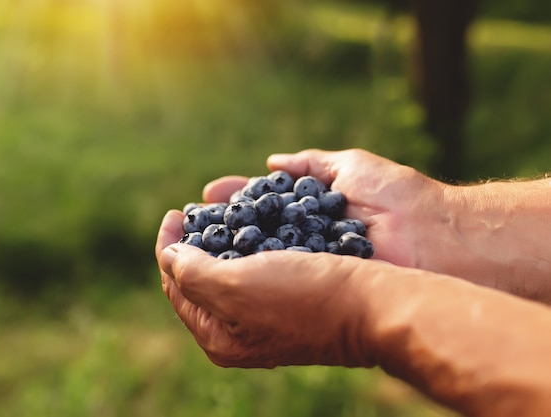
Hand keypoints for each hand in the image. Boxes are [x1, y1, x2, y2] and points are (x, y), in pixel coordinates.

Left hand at [155, 210, 375, 368]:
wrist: (373, 305)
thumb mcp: (237, 285)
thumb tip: (169, 255)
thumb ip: (191, 272)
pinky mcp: (288, 304)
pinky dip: (246, 247)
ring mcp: (264, 321)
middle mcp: (237, 334)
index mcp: (218, 336)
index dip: (167, 245)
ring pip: (227, 274)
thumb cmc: (306, 295)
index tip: (174, 212)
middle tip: (191, 213)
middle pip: (198, 283)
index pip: (175, 286)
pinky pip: (255, 271)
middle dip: (190, 245)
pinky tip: (250, 227)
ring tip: (216, 214)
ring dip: (217, 243)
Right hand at [204, 148, 550, 302]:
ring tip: (188, 241)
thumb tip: (271, 162)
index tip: (207, 194)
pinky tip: (217, 269)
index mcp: (309, 212)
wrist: (432, 238)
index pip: (259, 205)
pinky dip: (244, 276)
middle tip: (184, 221)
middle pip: (249, 234)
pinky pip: (271, 282)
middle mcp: (303, 242)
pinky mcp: (313, 289)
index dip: (232, 200)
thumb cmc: (396, 198)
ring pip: (253, 260)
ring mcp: (307, 267)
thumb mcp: (349, 167)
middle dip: (216, 225)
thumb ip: (310, 163)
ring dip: (220, 252)